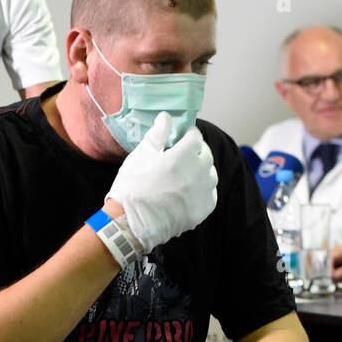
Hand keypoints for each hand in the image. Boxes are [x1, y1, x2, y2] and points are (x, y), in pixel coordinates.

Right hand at [105, 111, 217, 252]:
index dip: (188, 134)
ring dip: (202, 170)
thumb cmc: (132, 188)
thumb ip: (157, 135)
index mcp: (179, 158)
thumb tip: (166, 117)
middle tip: (185, 154)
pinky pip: (211, 195)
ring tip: (188, 173)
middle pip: (206, 155)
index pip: (195, 138)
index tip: (182, 136)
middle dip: (197, 151)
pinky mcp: (201, 211)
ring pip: (211, 175)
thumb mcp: (140, 156)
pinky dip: (204, 189)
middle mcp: (195, 175)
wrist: (129, 225)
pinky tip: (191, 190)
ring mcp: (200, 195)